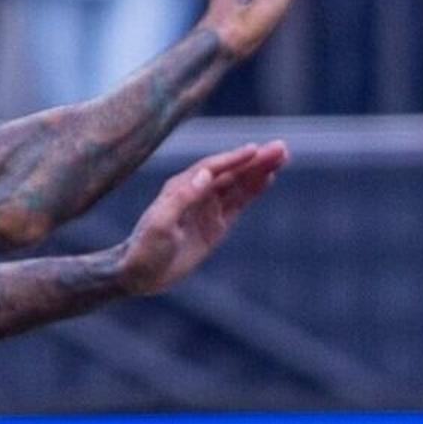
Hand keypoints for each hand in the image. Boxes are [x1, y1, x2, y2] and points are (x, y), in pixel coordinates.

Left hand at [113, 141, 287, 294]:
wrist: (140, 275)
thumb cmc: (145, 249)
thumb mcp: (160, 224)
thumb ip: (182, 198)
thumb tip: (206, 174)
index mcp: (181, 188)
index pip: (213, 168)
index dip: (235, 159)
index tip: (257, 150)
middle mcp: (196, 193)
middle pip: (231, 172)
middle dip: (255, 160)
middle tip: (282, 148)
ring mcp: (207, 208)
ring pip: (238, 184)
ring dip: (259, 170)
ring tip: (283, 157)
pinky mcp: (216, 224)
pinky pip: (239, 203)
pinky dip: (254, 190)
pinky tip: (268, 179)